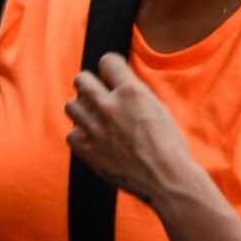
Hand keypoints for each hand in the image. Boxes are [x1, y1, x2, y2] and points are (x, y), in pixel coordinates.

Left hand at [65, 53, 196, 205]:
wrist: (168, 179)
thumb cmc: (169, 144)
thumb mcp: (157, 107)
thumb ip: (134, 92)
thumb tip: (117, 82)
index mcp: (131, 92)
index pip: (107, 61)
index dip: (111, 68)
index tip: (112, 75)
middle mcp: (109, 107)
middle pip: (81, 79)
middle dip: (90, 84)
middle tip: (98, 94)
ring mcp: (96, 130)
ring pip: (71, 106)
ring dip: (82, 109)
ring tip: (94, 117)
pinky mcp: (89, 152)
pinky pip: (71, 135)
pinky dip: (80, 136)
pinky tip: (93, 139)